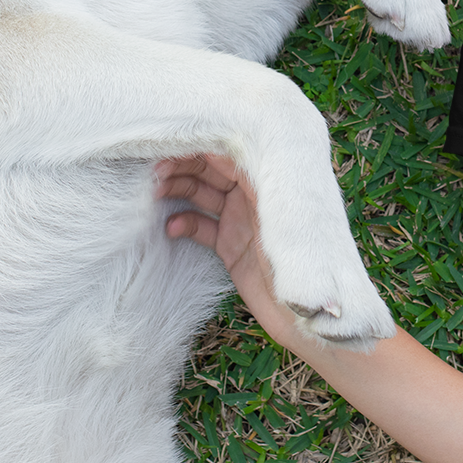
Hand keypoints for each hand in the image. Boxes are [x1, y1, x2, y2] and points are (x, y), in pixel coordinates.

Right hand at [154, 153, 299, 344]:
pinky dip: (185, 224)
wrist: (306, 317)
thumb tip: (218, 150)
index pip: (231, 150)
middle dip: (183, 166)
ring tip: (156, 193)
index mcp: (273, 178)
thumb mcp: (280, 215)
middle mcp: (255, 195)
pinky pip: (202, 227)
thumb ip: (252, 184)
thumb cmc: (304, 261)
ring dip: (178, 191)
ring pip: (203, 194)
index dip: (201, 146)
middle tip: (156, 173)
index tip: (172, 145)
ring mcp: (241, 221)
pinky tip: (172, 226)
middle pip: (212, 169)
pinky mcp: (231, 247)